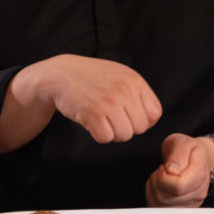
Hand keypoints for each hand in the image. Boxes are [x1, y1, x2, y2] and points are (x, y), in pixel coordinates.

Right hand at [3, 55, 161, 147]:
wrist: (59, 75)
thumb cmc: (90, 77)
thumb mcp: (119, 75)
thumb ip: (138, 93)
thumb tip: (151, 118)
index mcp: (135, 81)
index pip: (154, 114)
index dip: (141, 120)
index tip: (127, 115)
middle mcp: (125, 91)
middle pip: (140, 128)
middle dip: (126, 127)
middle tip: (110, 117)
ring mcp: (109, 102)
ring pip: (124, 136)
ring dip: (111, 132)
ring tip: (100, 118)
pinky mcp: (92, 113)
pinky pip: (105, 138)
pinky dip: (98, 135)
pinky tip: (91, 121)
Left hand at [145, 133, 213, 206]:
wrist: (199, 158)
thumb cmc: (190, 150)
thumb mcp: (183, 143)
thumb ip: (177, 155)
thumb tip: (171, 170)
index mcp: (200, 175)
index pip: (178, 186)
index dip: (164, 176)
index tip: (165, 167)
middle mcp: (198, 193)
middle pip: (166, 197)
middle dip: (157, 181)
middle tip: (163, 170)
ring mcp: (190, 203)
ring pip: (160, 204)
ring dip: (154, 188)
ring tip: (163, 176)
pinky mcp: (181, 208)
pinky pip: (159, 207)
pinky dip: (154, 195)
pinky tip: (161, 185)